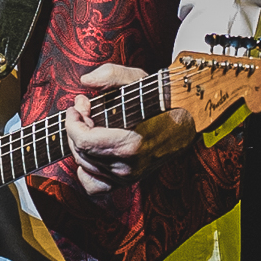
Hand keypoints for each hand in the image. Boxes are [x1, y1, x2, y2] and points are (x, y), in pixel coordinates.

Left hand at [65, 63, 194, 195]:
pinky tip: (91, 152)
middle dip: (75, 128)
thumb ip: (112, 74)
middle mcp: (126, 166)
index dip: (73, 121)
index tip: (79, 105)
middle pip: (80, 151)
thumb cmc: (162, 101)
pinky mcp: (126, 181)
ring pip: (84, 165)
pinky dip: (85, 170)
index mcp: (129, 145)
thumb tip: (85, 80)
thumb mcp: (140, 79)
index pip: (83, 140)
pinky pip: (94, 186)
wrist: (187, 122)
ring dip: (80, 143)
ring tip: (90, 126)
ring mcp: (126, 177)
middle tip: (84, 111)